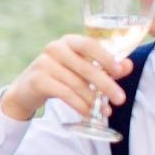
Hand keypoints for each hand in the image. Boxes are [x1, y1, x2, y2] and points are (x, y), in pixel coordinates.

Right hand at [1, 34, 131, 121]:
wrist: (27, 88)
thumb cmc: (60, 75)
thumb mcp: (81, 68)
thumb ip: (104, 66)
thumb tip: (128, 66)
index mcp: (69, 41)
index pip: (89, 44)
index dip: (106, 57)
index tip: (120, 71)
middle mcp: (55, 48)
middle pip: (85, 68)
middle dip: (105, 85)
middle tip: (120, 99)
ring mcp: (44, 63)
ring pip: (76, 84)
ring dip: (93, 100)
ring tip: (105, 111)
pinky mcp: (38, 80)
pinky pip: (65, 94)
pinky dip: (79, 105)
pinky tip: (88, 113)